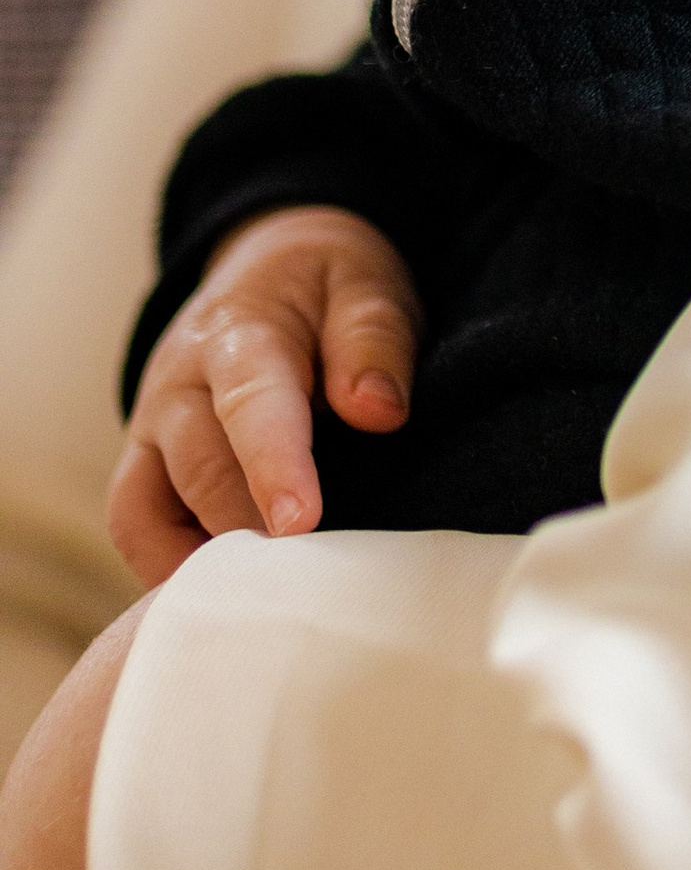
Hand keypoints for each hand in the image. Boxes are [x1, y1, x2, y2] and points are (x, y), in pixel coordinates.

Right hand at [107, 207, 419, 581]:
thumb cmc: (326, 286)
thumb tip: (378, 410)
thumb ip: (374, 340)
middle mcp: (180, 384)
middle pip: (198, 467)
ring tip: (265, 604)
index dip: (273, 465)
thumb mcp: (365, 284)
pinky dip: (167, 566)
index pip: (252, 403)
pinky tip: (225, 599)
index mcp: (240, 333)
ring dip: (200, 561)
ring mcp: (152, 427)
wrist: (267, 265)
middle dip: (243, 530)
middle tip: (301, 588)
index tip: (299, 522)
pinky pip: (134, 525)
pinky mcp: (144, 463)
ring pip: (147, 508)